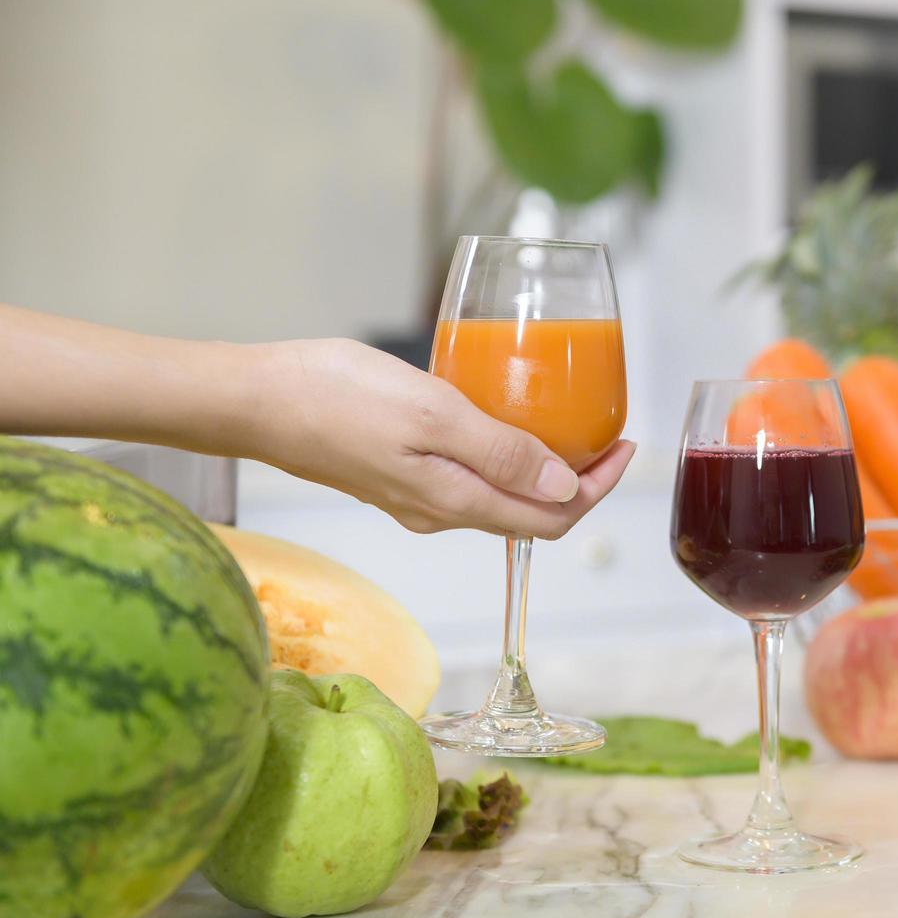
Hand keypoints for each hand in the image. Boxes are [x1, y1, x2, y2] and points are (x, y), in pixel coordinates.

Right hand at [255, 339, 635, 537]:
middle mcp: (439, 512)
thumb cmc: (334, 397)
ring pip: (499, 495)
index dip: (597, 489)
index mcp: (455, 503)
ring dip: (540, 468)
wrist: (252, 399)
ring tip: (565, 423)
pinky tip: (501, 416)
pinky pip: (466, 476)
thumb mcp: (433, 415)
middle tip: (605, 433)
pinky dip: (501, 455)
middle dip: (578, 480)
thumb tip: (564, 490)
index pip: (551, 520)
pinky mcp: (394, 474)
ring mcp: (415, 496)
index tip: (625, 447)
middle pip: (530, 513)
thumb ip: (500, 454)